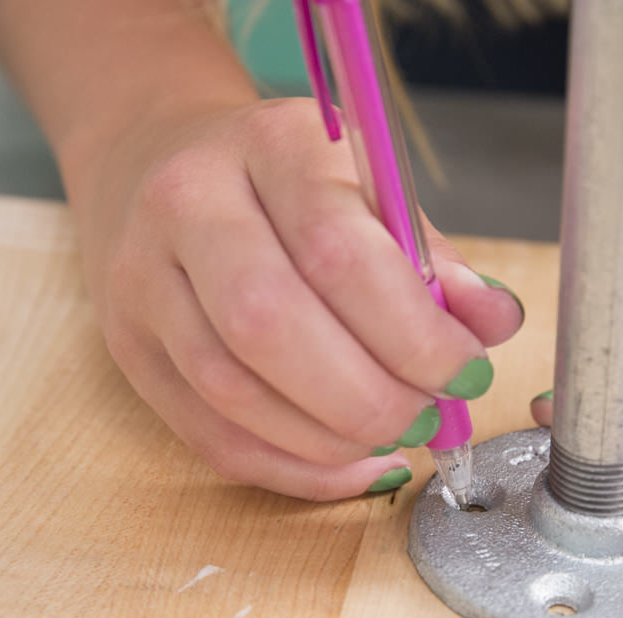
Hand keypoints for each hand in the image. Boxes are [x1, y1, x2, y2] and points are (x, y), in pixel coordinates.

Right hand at [67, 97, 523, 499]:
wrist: (154, 159)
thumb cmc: (282, 180)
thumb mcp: (367, 186)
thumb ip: (431, 256)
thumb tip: (493, 322)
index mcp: (268, 146)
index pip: (339, 250)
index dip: (412, 331)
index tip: (464, 370)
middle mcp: (188, 205)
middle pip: (270, 325)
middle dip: (367, 396)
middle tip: (424, 416)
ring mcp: (142, 280)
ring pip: (231, 390)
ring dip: (329, 439)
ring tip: (388, 437)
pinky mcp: (128, 348)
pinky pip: (208, 435)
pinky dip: (288, 467)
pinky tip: (344, 464)